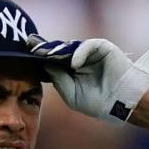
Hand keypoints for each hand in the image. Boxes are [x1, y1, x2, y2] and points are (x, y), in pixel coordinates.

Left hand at [28, 34, 148, 124]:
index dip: (41, 54)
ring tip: (47, 54)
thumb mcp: (71, 94)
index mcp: (71, 71)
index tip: (26, 49)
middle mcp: (79, 59)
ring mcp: (91, 53)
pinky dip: (79, 53)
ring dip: (58, 50)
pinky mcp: (103, 48)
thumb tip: (45, 64)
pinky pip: (87, 46)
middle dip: (45, 48)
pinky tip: (74, 65)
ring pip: (70, 46)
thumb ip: (58, 79)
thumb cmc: (99, 102)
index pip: (53, 59)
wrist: (122, 104)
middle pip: (59, 50)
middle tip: (30, 44)